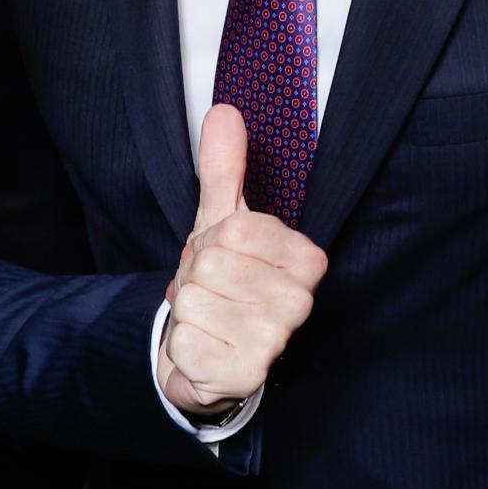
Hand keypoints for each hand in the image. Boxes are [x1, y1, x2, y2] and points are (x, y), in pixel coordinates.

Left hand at [156, 105, 325, 416]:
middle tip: (210, 293)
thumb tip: (224, 113)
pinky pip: (186, 341)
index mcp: (305, 258)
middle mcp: (300, 301)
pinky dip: (182, 346)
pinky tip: (203, 350)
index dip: (211, 241)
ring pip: (193, 300)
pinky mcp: (246, 376)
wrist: (211, 358)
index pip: (233, 228)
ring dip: (186, 311)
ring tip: (207, 320)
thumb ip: (223, 169)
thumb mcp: (221, 223)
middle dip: (194, 278)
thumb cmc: (224, 286)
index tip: (223, 259)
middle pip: (210, 263)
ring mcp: (276, 341)